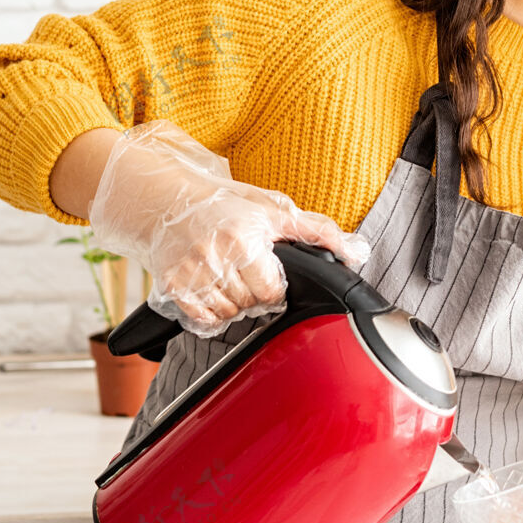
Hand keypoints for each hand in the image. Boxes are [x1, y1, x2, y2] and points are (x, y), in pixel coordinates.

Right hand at [87, 118, 369, 337]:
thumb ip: (318, 231)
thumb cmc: (224, 204)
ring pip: (228, 316)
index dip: (275, 286)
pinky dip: (211, 313)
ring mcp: (190, 274)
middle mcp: (216, 256)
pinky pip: (203, 321)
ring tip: (228, 277)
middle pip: (251, 306)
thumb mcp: (274, 209)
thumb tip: (357, 252)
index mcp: (245, 237)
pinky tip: (211, 289)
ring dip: (233, 305)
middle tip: (245, 271)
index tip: (267, 272)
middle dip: (254, 294)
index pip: (273, 292)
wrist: (166, 201)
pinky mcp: (171, 287)